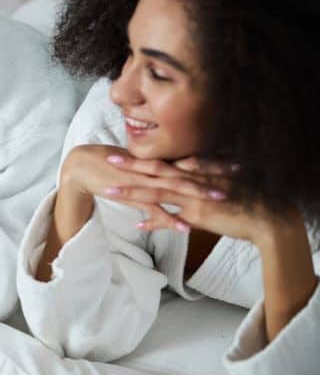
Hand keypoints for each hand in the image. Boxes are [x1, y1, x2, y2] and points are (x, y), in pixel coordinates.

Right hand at [62, 145, 223, 231]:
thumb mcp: (134, 162)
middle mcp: (151, 168)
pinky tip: (186, 228)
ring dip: (197, 193)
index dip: (211, 158)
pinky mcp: (131, 196)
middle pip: (188, 170)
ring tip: (220, 199)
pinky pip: (154, 210)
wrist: (80, 168)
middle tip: (240, 173)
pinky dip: (169, 219)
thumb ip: (152, 166)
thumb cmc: (106, 163)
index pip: (187, 158)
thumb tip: (168, 167)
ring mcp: (142, 183)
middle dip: (213, 172)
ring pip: (174, 188)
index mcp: (153, 159)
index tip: (233, 159)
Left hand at [104, 155, 274, 241]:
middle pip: (155, 172)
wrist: (266, 216)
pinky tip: (137, 224)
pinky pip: (172, 218)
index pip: (163, 160)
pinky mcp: (199, 215)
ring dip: (133, 193)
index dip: (141, 156)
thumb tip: (184, 166)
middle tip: (107, 160)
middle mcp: (192, 180)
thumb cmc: (244, 196)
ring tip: (110, 192)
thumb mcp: (218, 179)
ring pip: (157, 193)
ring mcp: (194, 197)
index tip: (121, 150)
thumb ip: (199, 173)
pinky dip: (155, 221)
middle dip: (130, 167)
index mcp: (195, 169)